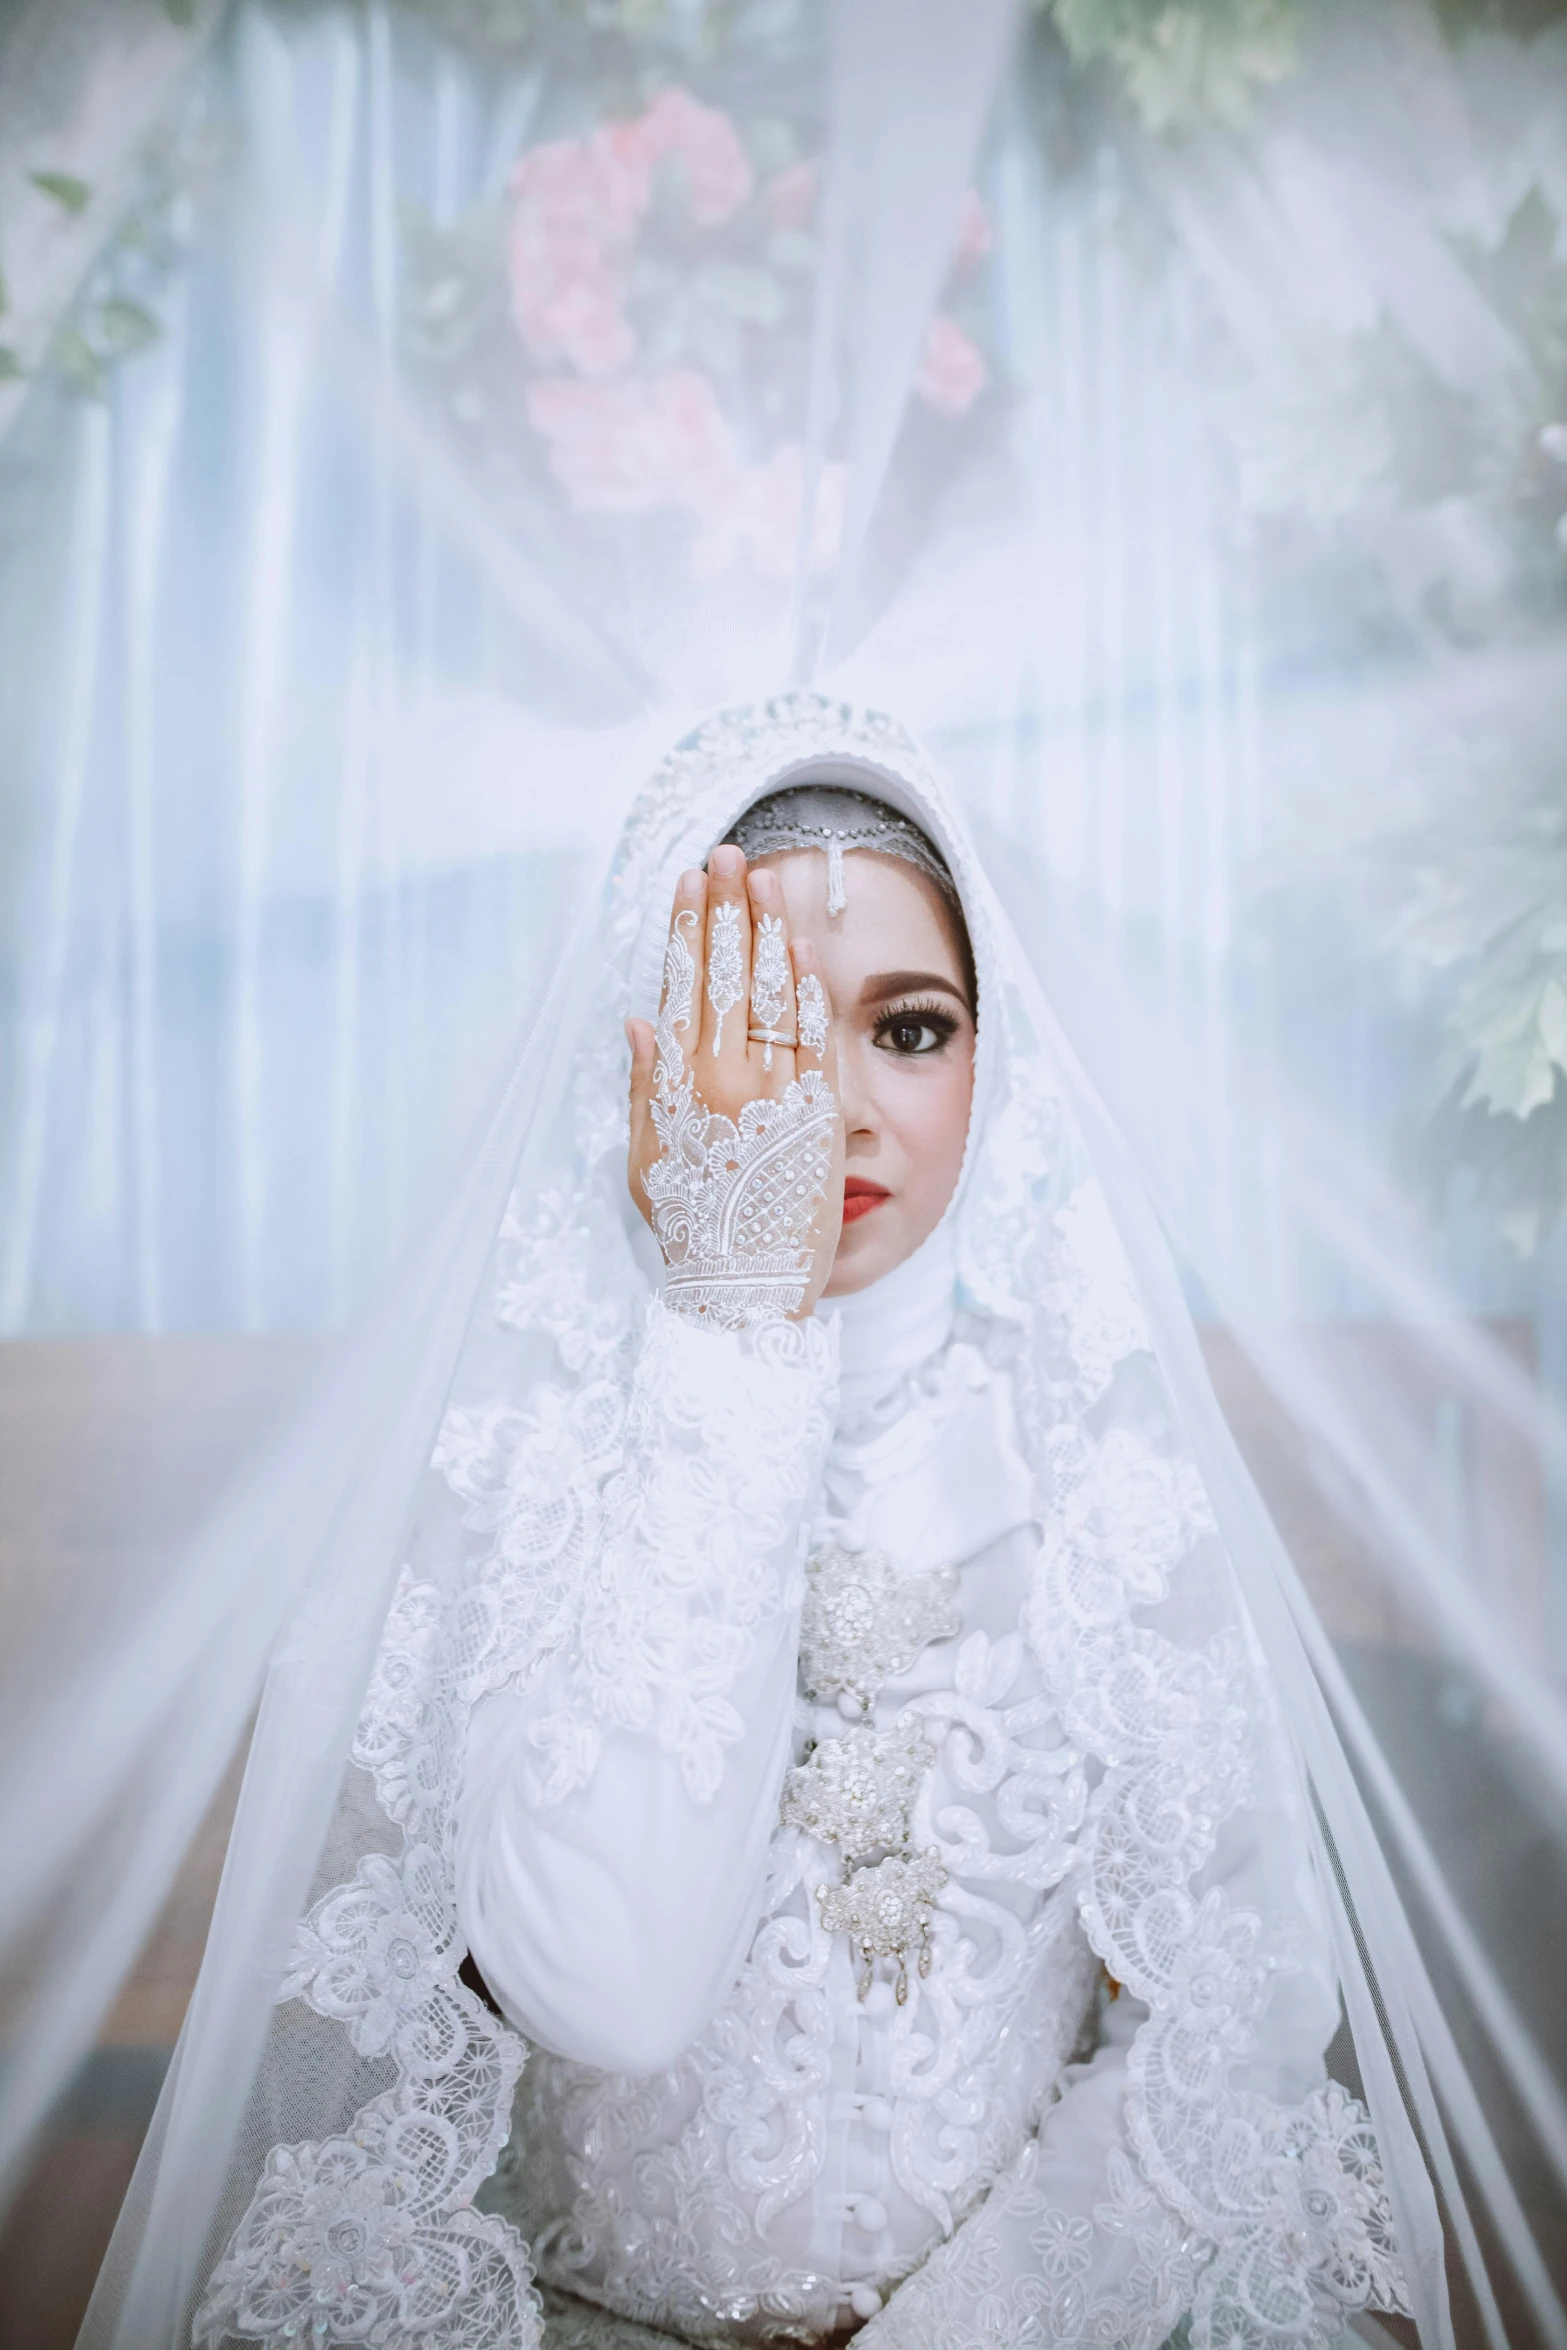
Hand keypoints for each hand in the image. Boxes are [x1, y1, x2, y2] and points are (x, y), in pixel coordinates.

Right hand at [627, 845, 843, 1321]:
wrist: (747, 1291)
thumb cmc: (694, 1231)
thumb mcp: (647, 1162)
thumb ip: (644, 1088)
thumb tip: (639, 1022)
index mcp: (680, 1090)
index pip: (682, 990)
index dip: (685, 932)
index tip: (688, 883)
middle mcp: (727, 1083)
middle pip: (727, 978)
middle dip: (728, 911)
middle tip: (728, 855)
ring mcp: (777, 1095)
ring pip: (773, 996)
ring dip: (769, 931)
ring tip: (765, 879)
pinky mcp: (820, 1115)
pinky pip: (815, 1038)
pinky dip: (809, 989)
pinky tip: (803, 947)